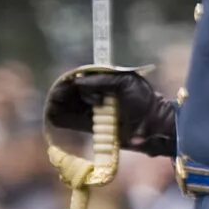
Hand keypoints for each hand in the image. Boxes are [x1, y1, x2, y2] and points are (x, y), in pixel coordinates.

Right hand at [44, 66, 178, 157]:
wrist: (155, 124)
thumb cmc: (144, 100)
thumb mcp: (126, 82)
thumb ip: (103, 80)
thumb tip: (78, 81)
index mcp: (104, 84)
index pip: (81, 80)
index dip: (71, 81)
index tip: (67, 83)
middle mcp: (96, 98)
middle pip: (71, 93)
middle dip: (63, 93)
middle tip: (59, 95)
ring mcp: (93, 113)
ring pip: (67, 107)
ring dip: (58, 104)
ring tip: (55, 103)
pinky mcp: (92, 128)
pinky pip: (70, 122)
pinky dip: (60, 118)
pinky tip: (53, 113)